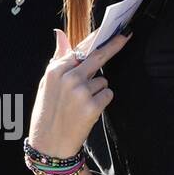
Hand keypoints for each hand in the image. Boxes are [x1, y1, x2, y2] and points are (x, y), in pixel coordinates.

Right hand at [28, 28, 129, 158]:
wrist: (49, 145)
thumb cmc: (47, 113)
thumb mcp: (46, 84)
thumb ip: (57, 58)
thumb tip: (59, 33)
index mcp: (55, 70)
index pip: (81, 48)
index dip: (98, 38)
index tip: (113, 29)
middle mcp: (69, 78)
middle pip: (98, 56)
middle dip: (115, 45)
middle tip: (128, 36)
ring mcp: (81, 92)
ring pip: (102, 80)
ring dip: (97, 89)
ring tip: (81, 103)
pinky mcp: (92, 106)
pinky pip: (107, 94)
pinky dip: (102, 101)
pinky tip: (88, 110)